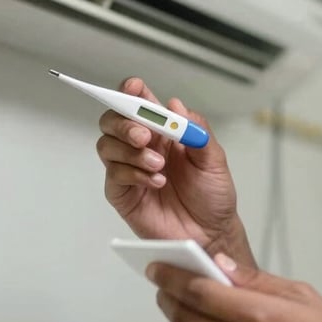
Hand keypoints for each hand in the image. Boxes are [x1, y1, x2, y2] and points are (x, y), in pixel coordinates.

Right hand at [96, 77, 244, 256]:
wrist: (212, 233)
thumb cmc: (212, 195)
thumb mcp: (214, 159)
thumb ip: (197, 130)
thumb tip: (176, 105)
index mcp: (163, 132)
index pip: (139, 103)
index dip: (131, 92)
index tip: (134, 88)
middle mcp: (142, 147)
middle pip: (113, 121)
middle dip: (124, 123)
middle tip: (144, 136)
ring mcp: (130, 169)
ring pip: (107, 146)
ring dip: (131, 152)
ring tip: (159, 166)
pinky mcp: (124, 194)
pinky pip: (114, 175)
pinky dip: (133, 174)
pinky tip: (156, 182)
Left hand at [148, 257, 321, 321]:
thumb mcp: (301, 295)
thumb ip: (256, 279)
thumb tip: (220, 264)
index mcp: (258, 315)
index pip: (199, 291)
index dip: (172, 277)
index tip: (158, 268)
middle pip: (185, 318)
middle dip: (169, 298)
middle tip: (164, 285)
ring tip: (185, 310)